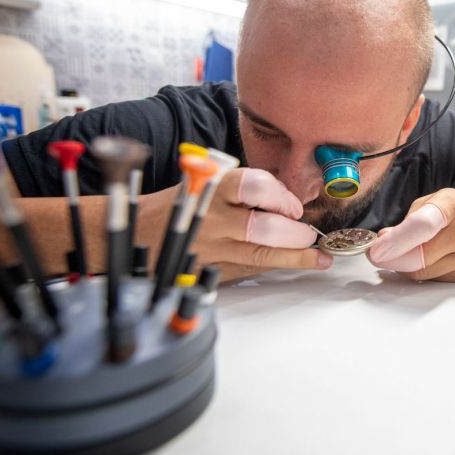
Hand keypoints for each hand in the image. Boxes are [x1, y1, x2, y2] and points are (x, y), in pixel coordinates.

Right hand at [138, 168, 331, 281]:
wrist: (140, 234)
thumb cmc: (181, 206)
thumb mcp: (206, 183)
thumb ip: (244, 190)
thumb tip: (288, 204)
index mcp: (210, 188)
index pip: (253, 186)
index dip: (280, 196)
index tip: (292, 205)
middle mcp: (211, 218)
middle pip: (261, 227)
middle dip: (293, 233)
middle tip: (307, 233)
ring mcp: (211, 249)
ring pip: (260, 255)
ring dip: (295, 256)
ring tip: (315, 255)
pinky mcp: (211, 271)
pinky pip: (250, 270)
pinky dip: (276, 267)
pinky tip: (298, 264)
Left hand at [367, 188, 454, 281]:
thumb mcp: (432, 201)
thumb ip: (407, 221)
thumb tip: (385, 241)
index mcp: (451, 206)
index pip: (423, 225)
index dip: (397, 241)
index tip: (377, 250)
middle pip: (419, 257)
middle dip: (392, 259)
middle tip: (377, 255)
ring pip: (422, 272)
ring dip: (404, 266)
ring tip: (401, 254)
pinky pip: (432, 279)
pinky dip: (420, 270)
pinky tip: (423, 259)